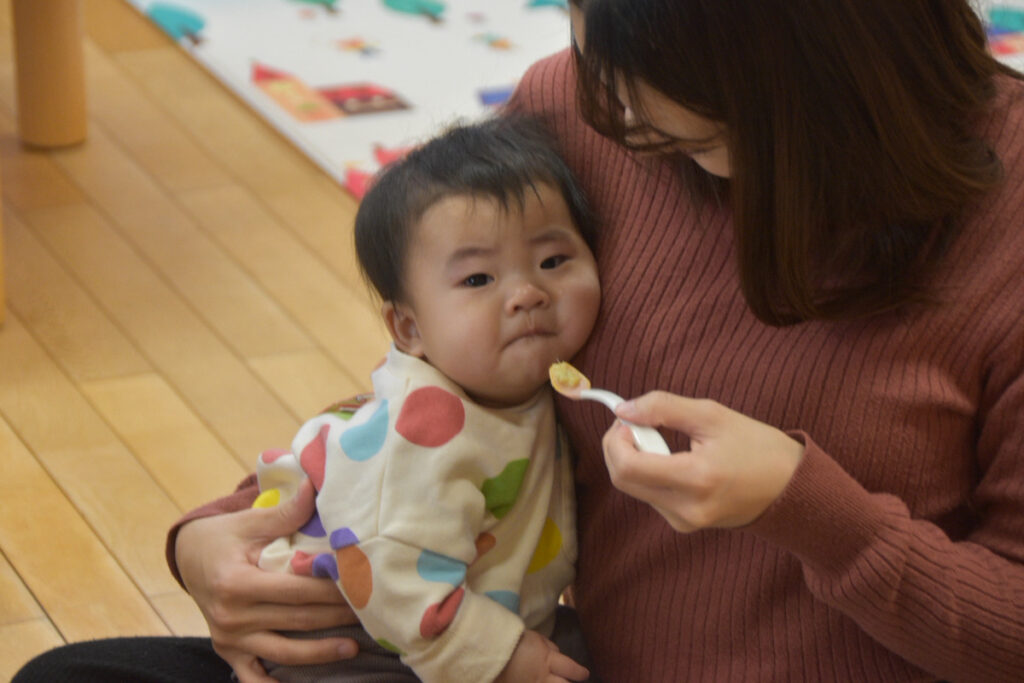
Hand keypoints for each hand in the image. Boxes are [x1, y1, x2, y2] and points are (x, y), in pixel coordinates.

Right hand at [176, 479, 358, 681]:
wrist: (188, 557)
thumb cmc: (224, 536)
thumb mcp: (248, 521)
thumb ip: (285, 512)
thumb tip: (316, 486)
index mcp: (236, 582)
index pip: (295, 590)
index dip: (330, 590)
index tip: (361, 585)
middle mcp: (231, 615)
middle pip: (296, 620)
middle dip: (336, 617)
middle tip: (372, 613)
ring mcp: (229, 638)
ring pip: (284, 652)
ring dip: (320, 653)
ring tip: (353, 647)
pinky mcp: (227, 651)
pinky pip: (252, 677)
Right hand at [494, 629, 589, 681]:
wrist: (489, 650)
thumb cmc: (512, 639)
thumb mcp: (535, 637)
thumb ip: (548, 647)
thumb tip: (557, 653)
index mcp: (547, 660)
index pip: (570, 669)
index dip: (579, 673)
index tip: (585, 674)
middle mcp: (542, 678)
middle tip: (572, 682)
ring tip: (556, 681)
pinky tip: (536, 681)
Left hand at [606, 392, 803, 531]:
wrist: (791, 488)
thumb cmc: (757, 447)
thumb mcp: (712, 415)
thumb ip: (663, 408)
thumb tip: (622, 409)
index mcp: (696, 480)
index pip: (627, 466)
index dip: (615, 438)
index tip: (628, 418)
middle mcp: (686, 509)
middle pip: (622, 480)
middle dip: (619, 447)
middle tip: (638, 422)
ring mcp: (684, 522)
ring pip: (633, 488)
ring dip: (635, 459)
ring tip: (663, 439)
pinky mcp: (684, 525)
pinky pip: (650, 495)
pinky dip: (649, 472)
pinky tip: (672, 458)